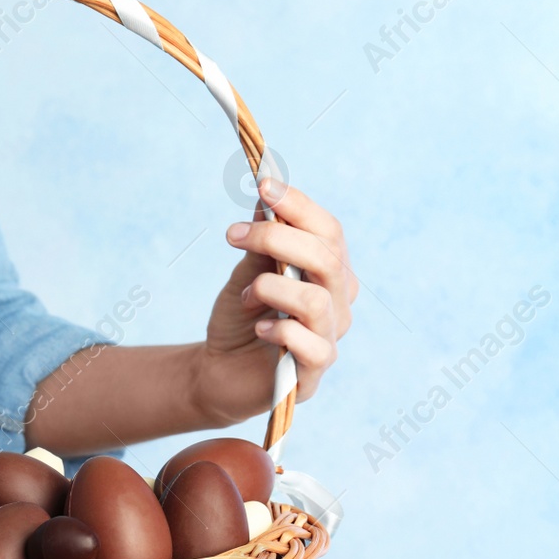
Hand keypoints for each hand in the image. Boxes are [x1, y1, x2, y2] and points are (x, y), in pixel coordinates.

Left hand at [191, 178, 357, 424]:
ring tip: (245, 295)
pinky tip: (258, 327)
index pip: (329, 232)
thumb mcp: (246, 273)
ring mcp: (330, 338)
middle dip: (278, 238)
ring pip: (316, 300)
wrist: (219, 370)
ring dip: (272, 288)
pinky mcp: (313, 373)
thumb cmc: (240, 317)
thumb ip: (261, 244)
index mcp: (328, 273)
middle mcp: (338, 303)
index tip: (264, 186)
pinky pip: (308, 344)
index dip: (299, 206)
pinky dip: (278, 329)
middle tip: (233, 234)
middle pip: (326, 259)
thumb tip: (267, 201)